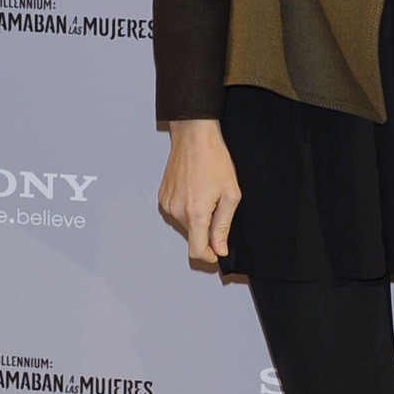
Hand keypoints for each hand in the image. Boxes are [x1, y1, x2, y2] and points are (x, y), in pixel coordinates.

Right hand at [158, 119, 240, 266]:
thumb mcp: (230, 195)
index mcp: (195, 213)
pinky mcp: (162, 195)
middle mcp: (177, 211)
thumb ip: (223, 226)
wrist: (194, 137)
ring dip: (197, 217)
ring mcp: (167, 203)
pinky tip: (196, 189)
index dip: (209, 256)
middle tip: (218, 205)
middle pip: (193, 235)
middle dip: (207, 229)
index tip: (217, 253)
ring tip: (207, 194)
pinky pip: (177, 211)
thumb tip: (220, 248)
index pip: (197, 249)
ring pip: (185, 223)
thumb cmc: (214, 161)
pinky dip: (188, 207)